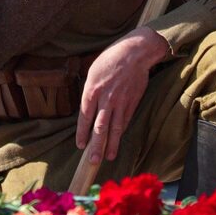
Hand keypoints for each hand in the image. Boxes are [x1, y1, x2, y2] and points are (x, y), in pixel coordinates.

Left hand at [76, 27, 172, 162]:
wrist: (135, 53)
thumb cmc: (110, 59)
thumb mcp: (92, 72)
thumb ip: (89, 92)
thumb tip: (87, 109)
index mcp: (92, 90)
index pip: (85, 117)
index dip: (82, 133)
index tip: (80, 145)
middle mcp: (106, 99)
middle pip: (100, 128)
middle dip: (96, 146)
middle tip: (93, 161)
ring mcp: (121, 102)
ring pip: (115, 128)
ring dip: (111, 145)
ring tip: (108, 157)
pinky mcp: (132, 103)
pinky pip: (125, 121)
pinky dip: (120, 132)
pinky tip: (117, 141)